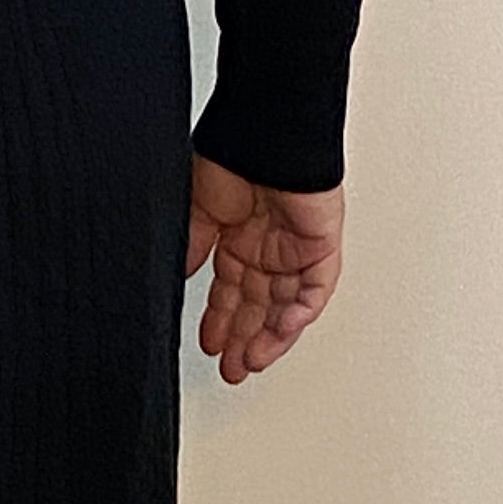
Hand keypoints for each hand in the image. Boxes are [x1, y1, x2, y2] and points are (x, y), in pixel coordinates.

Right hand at [185, 153, 343, 382]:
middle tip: (230, 368)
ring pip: (285, 305)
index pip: (231, 290)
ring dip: (268, 337)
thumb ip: (193, 249)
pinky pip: (314, 291)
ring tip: (249, 362)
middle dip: (242, 339)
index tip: (209, 343)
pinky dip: (296, 315)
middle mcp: (268, 247)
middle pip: (257, 305)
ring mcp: (296, 248)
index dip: (220, 320)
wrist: (263, 134)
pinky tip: (276, 334)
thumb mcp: (199, 212)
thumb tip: (181, 280)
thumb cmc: (232, 156)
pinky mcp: (321, 246)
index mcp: (239, 237)